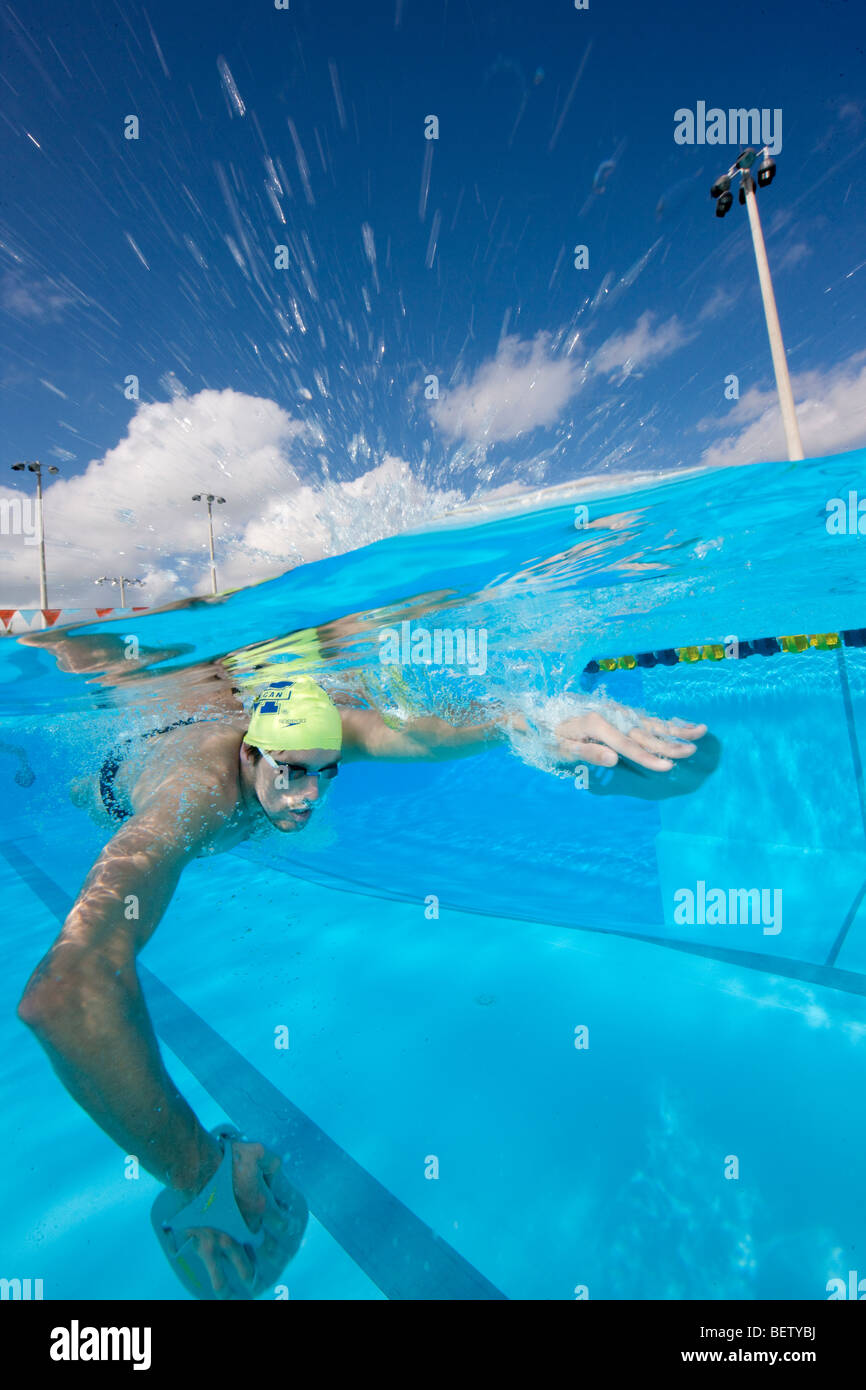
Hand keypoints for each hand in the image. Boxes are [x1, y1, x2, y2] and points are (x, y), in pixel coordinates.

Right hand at [184, 1139, 305, 1298]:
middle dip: (268, 1253)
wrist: (197, 1168)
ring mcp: (226, 1237)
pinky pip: (213, 1266)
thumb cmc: (226, 1157)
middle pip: (261, 1246)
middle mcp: (246, 1227)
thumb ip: (270, 1159)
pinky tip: (223, 1294)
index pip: (280, 1221)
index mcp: (262, 1207)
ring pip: (239, 1263)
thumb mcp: (256, 1150)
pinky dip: (219, 1281)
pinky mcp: (205, 1242)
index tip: (288, 1227)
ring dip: (246, 1273)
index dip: (285, 1224)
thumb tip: (278, 1162)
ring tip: (251, 1284)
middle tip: (272, 1259)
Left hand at [552, 706, 707, 772]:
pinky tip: (682, 726)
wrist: (540, 715)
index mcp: (597, 724)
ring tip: (701, 731)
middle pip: (645, 733)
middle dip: (670, 743)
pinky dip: (666, 723)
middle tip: (693, 751)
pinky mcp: (620, 713)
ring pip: (651, 723)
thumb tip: (614, 759)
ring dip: (676, 729)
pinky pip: (647, 719)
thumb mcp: (561, 748)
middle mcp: (611, 715)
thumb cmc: (550, 736)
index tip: (668, 768)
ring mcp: (618, 713)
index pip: (627, 746)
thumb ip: (588, 752)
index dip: (648, 758)